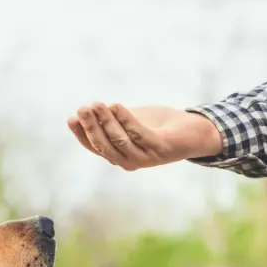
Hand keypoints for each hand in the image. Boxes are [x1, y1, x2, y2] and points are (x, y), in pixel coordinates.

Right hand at [67, 103, 222, 170]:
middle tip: (82, 109)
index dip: (82, 134)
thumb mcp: (130, 121)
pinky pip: (138, 134)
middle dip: (91, 127)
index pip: (95, 147)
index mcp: (120, 156)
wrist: (194, 131)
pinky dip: (125, 119)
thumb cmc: (159, 125)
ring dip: (105, 122)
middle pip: (104, 146)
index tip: (72, 118)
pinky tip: (115, 106)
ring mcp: (146, 157)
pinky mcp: (160, 149)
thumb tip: (80, 113)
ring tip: (96, 104)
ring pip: (119, 141)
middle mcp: (130, 162)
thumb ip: (109, 121)